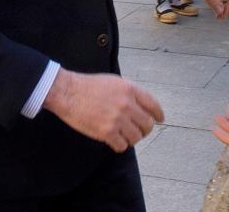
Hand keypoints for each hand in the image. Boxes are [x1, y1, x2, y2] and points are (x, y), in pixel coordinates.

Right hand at [43, 69, 162, 152]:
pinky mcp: (106, 132)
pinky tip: (115, 141)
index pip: (153, 105)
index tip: (159, 120)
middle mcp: (127, 104)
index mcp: (130, 89)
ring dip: (132, 138)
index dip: (158, 115)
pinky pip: (122, 146)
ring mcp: (117, 119)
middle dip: (145, 129)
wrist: (68, 93)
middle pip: (148, 124)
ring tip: (124, 135)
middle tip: (139, 130)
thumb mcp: (114, 82)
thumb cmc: (89, 86)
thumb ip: (130, 93)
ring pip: (136, 137)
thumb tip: (142, 106)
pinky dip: (120, 145)